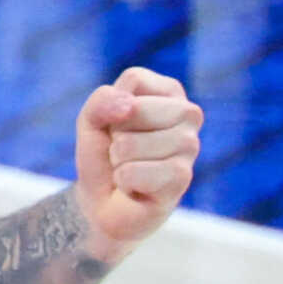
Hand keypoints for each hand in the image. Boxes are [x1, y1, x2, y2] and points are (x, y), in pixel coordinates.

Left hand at [71, 66, 201, 255]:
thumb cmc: (105, 156)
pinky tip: (136, 188)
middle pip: (133, 110)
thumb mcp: (92, 120)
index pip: (134, 79)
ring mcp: (190, 146)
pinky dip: (123, 181)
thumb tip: (128, 107)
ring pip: (130, 144)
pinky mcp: (182, 177)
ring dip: (117, 160)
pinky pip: (133, 172)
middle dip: (115, 135)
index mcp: (170, 92)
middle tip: (123, 151)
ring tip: (129, 168)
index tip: (118, 125)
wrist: (104, 203)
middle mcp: (188, 115)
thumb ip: (102, 101)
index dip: (112, 106)